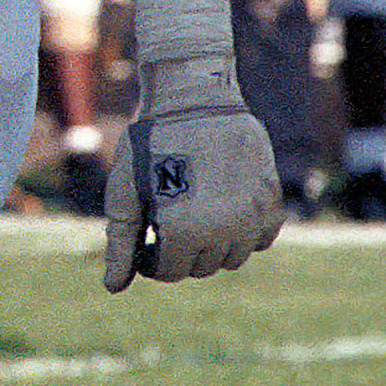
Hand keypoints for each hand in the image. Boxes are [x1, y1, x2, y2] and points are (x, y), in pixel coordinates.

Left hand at [104, 52, 283, 291]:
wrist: (194, 98)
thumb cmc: (151, 144)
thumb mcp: (125, 191)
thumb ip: (120, 242)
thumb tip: (113, 286)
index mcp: (184, 232)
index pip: (170, 271)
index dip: (152, 259)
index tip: (146, 240)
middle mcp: (224, 230)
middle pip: (202, 267)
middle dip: (181, 251)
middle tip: (168, 220)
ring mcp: (252, 216)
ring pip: (233, 257)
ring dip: (213, 245)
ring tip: (194, 213)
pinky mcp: (271, 200)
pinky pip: (260, 238)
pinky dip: (244, 233)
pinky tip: (223, 210)